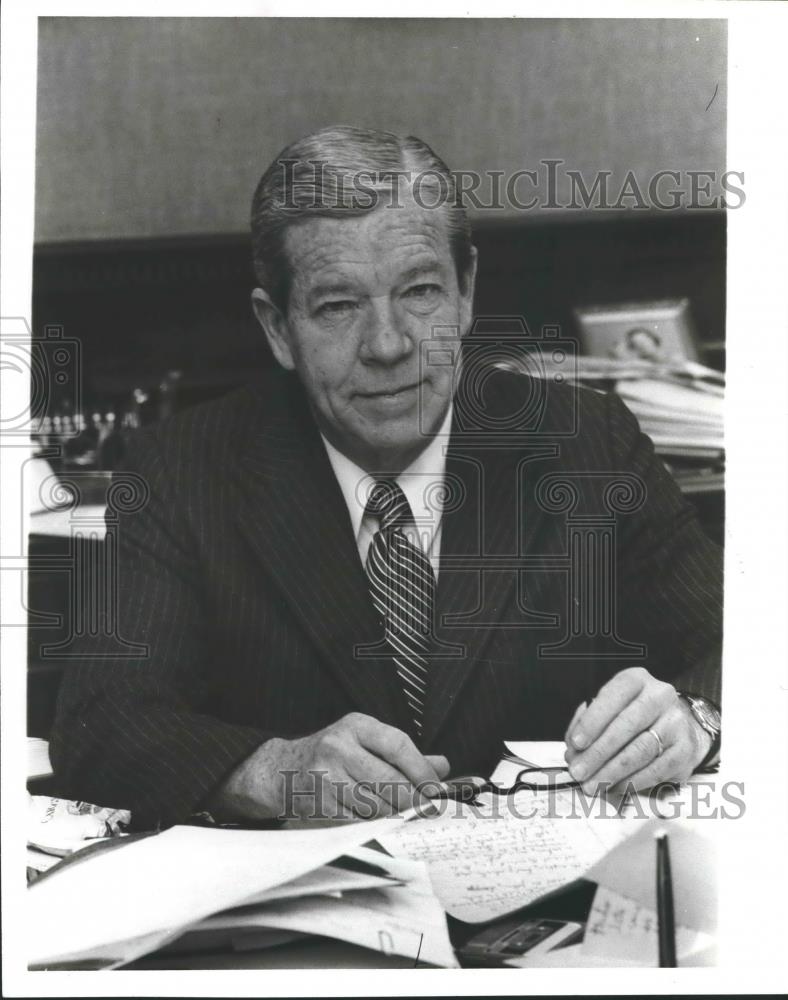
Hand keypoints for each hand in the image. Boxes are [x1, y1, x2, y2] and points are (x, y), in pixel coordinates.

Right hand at [206, 712, 449, 820]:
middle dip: (414, 800)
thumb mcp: (364, 741)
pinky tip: (380, 824)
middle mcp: (339, 747)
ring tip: (405, 817)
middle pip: (390, 781)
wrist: (283, 770)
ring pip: (376, 806)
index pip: (398, 745)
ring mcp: (327, 776)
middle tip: (429, 811)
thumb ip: (403, 753)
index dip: (422, 770)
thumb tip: (443, 766)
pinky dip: (374, 827)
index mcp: (356, 726)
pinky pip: (359, 822)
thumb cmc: (333, 755)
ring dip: (395, 816)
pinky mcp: (320, 804)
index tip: (438, 789)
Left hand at [563, 667, 711, 794]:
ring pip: (641, 750)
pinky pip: (656, 769)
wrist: (681, 725)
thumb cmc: (637, 716)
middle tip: (580, 771)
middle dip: (599, 752)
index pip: (613, 697)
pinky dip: (633, 781)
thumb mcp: (610, 708)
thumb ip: (587, 723)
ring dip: (612, 771)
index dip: (592, 721)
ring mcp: (676, 722)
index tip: (576, 742)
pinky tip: (616, 787)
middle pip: (626, 726)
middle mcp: (660, 696)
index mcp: (636, 680)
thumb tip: (575, 750)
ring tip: (594, 783)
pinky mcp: (685, 749)